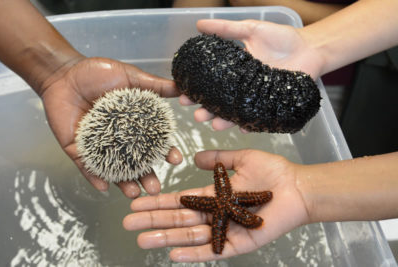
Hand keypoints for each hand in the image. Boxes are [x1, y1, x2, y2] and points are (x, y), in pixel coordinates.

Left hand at [39, 56, 181, 197]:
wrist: (65, 73)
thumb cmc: (98, 73)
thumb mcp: (130, 78)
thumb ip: (155, 86)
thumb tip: (181, 88)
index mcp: (134, 125)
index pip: (153, 142)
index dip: (165, 152)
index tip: (176, 160)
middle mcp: (119, 140)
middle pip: (136, 163)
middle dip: (146, 177)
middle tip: (155, 189)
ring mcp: (98, 147)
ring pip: (114, 170)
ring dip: (124, 183)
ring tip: (134, 194)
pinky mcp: (78, 149)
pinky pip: (87, 166)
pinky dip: (95, 177)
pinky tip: (104, 187)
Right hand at [123, 149, 308, 261]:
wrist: (297, 187)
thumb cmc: (273, 173)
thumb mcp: (241, 159)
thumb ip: (218, 159)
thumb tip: (195, 158)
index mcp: (213, 196)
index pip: (179, 200)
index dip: (157, 202)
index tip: (136, 204)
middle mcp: (215, 215)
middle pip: (178, 219)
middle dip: (153, 221)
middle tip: (128, 225)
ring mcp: (225, 230)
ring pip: (190, 235)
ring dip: (166, 238)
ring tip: (142, 240)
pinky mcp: (239, 243)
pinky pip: (213, 250)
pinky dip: (193, 254)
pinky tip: (173, 255)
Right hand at [180, 19, 324, 130]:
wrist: (310, 48)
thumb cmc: (281, 38)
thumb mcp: (251, 29)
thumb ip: (227, 29)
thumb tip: (199, 24)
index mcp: (233, 72)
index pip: (210, 83)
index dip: (196, 89)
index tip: (183, 94)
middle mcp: (241, 89)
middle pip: (220, 102)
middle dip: (206, 110)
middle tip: (196, 115)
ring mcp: (255, 99)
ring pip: (236, 113)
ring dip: (224, 121)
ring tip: (215, 125)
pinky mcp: (270, 107)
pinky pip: (258, 118)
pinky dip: (252, 124)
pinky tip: (243, 128)